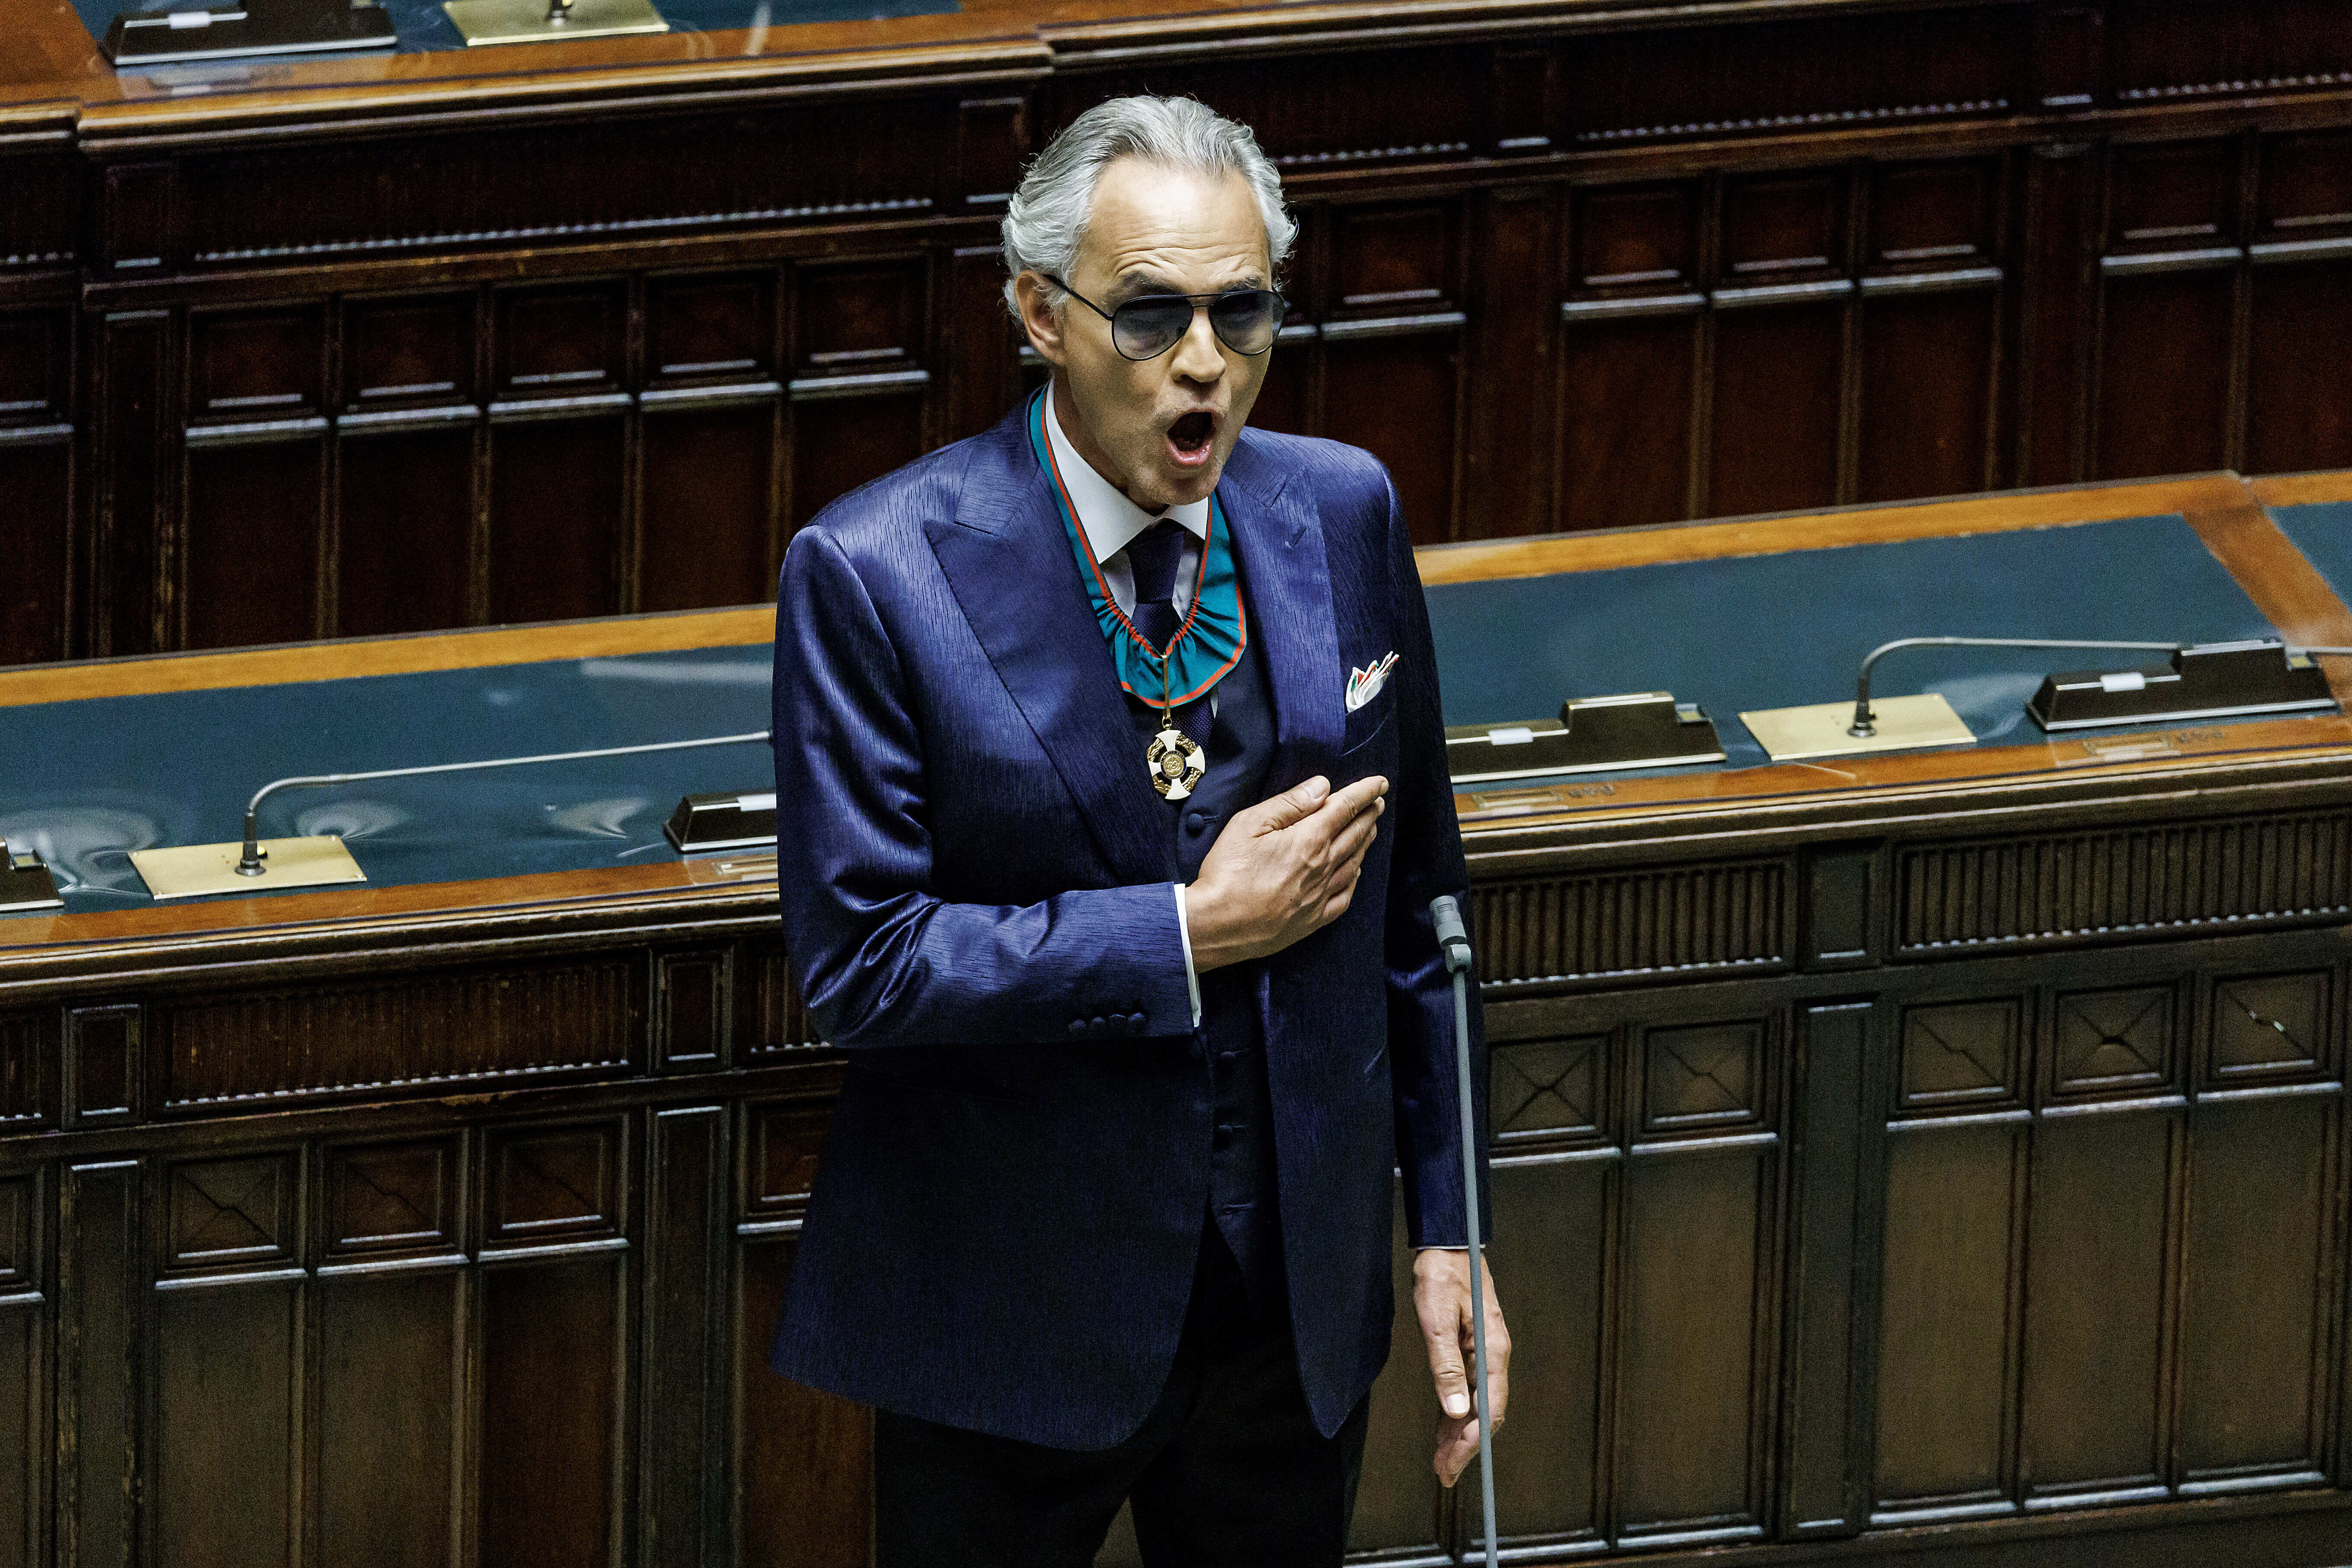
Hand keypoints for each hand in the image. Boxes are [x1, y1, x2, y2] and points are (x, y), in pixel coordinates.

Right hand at [1184, 775, 1386, 971]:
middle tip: (1379, 802)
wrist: (1217, 926)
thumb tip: (1321, 787)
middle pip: (1355, 835)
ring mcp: (1319, 896)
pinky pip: (1344, 897)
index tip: (1380, 783)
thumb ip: (1289, 804)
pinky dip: (1354, 879)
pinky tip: (1355, 873)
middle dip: (1369, 815)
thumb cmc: (1228, 872)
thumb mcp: (1249, 824)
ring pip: (1353, 863)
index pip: (1345, 809)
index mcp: (1309, 840)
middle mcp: (1322, 867)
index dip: (1365, 793)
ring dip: (1365, 842)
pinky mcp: (1312, 920)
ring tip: (1371, 829)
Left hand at [1414, 1247, 1509, 1487]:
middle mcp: (1493, 1355)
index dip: (1471, 1443)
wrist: (1446, 1244)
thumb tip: (1457, 1412)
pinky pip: (1468, 1390)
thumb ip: (1446, 1365)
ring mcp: (1484, 1353)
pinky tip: (1444, 1430)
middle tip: (1443, 1474)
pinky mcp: (1472, 1348)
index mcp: (1491, 1350)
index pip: (1488, 1410)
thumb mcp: (1436, 1319)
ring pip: (1477, 1406)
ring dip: (1460, 1435)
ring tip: (1441, 1462)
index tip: (1451, 1466)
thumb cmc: (1441, 1275)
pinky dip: (1456, 1414)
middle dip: (1465, 1447)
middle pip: (1486, 1414)